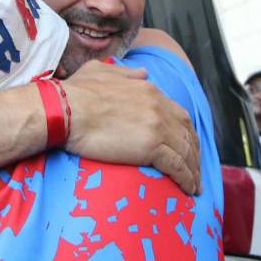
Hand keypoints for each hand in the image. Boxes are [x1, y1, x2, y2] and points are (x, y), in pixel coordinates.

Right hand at [61, 60, 200, 194]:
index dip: (186, 132)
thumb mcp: (101, 72)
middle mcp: (159, 107)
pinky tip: (189, 189)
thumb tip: (143, 73)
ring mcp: (157, 127)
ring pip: (186, 152)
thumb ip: (125, 73)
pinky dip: (187, 178)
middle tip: (195, 168)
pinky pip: (177, 166)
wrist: (65, 110)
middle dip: (194, 152)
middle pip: (188, 134)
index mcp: (149, 91)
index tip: (187, 145)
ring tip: (194, 185)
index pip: (178, 114)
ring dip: (193, 170)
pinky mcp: (151, 147)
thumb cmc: (75, 92)